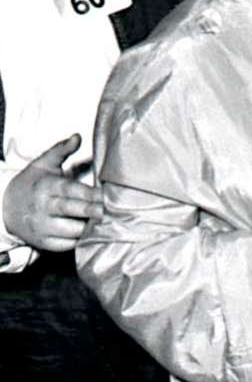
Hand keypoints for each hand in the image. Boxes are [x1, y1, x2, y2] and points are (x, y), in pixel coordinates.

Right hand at [2, 136, 99, 252]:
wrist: (5, 208)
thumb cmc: (32, 184)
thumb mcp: (42, 165)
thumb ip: (61, 150)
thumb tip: (78, 136)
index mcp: (46, 187)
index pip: (71, 190)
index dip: (91, 194)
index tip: (109, 195)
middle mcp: (43, 208)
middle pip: (73, 210)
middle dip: (93, 211)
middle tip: (112, 211)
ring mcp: (43, 227)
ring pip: (73, 230)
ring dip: (91, 228)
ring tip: (109, 223)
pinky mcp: (45, 243)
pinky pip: (69, 244)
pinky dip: (83, 240)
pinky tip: (96, 234)